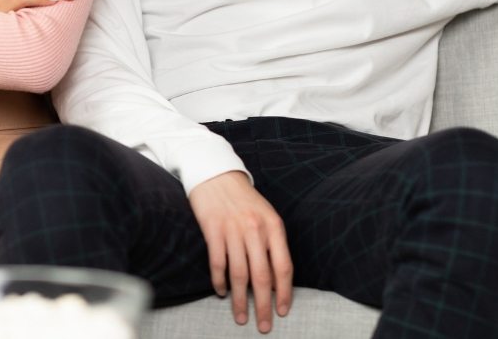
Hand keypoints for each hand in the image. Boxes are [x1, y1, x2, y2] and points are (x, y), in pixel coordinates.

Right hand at [188, 171, 292, 333]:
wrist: (217, 174)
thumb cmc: (244, 199)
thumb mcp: (266, 216)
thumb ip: (272, 245)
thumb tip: (274, 282)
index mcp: (273, 226)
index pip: (283, 266)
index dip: (284, 292)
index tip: (283, 311)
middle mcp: (255, 229)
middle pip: (261, 276)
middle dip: (264, 305)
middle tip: (264, 325)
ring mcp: (233, 229)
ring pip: (239, 274)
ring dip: (240, 300)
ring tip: (241, 316)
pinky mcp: (212, 230)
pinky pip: (217, 262)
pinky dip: (219, 281)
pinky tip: (221, 292)